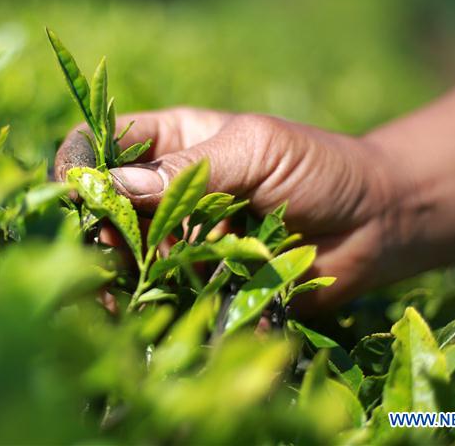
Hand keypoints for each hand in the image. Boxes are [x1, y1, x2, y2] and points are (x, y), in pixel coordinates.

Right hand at [56, 107, 402, 309]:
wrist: (378, 224)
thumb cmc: (321, 168)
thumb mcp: (257, 151)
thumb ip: (190, 168)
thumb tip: (115, 186)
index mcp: (170, 141)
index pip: (99, 141)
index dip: (79, 164)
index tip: (76, 194)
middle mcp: (164, 189)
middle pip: (100, 206)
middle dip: (93, 231)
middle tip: (106, 255)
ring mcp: (178, 238)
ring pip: (120, 256)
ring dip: (116, 274)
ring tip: (123, 293)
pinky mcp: (198, 281)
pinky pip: (158, 293)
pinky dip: (149, 305)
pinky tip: (149, 313)